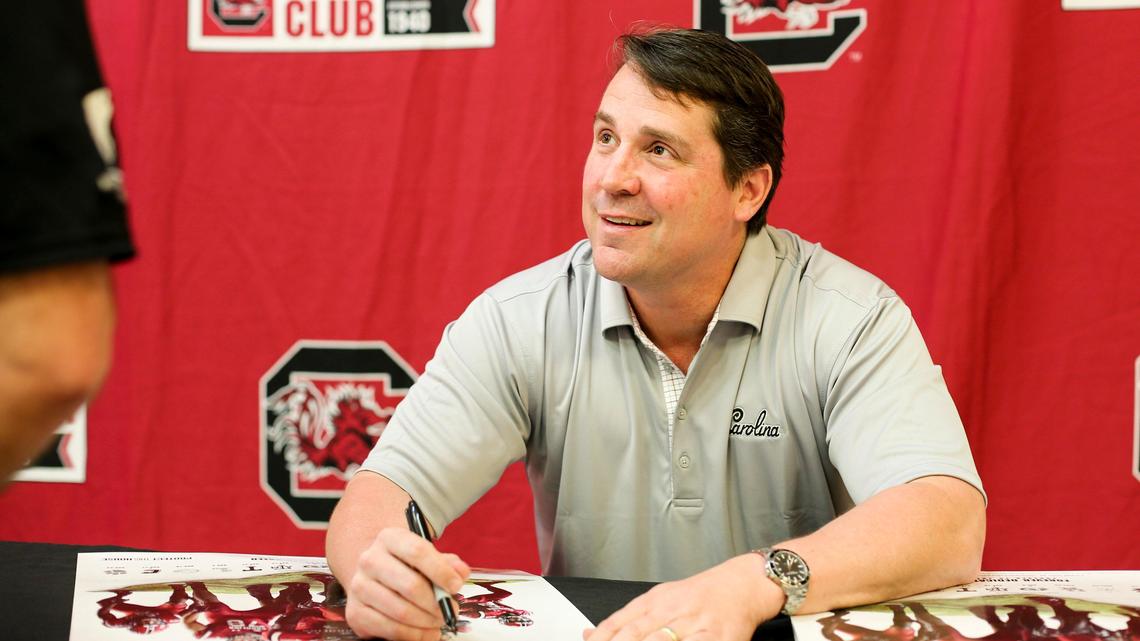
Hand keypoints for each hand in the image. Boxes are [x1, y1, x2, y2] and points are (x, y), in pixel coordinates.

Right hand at [345, 526, 470, 640]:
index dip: (441, 571)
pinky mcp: (355, 612)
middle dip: (436, 603)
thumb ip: (448, 563)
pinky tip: (426, 632)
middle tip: (451, 611)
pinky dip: (413, 635)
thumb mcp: (427, 557)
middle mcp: (369, 559)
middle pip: (410, 585)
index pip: (417, 552)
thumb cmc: (406, 566)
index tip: (456, 586)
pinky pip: (389, 628)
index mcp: (389, 538)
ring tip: (439, 621)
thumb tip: (461, 573)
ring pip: (401, 611)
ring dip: (427, 621)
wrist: (373, 577)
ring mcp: (359, 587)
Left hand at [584, 554, 783, 640]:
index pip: (619, 622)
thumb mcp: (658, 599)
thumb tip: (590, 634)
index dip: (602, 637)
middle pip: (636, 633)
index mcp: (654, 601)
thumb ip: (625, 619)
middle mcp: (672, 610)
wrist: (741, 585)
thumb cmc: (698, 596)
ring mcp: (694, 624)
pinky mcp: (717, 636)